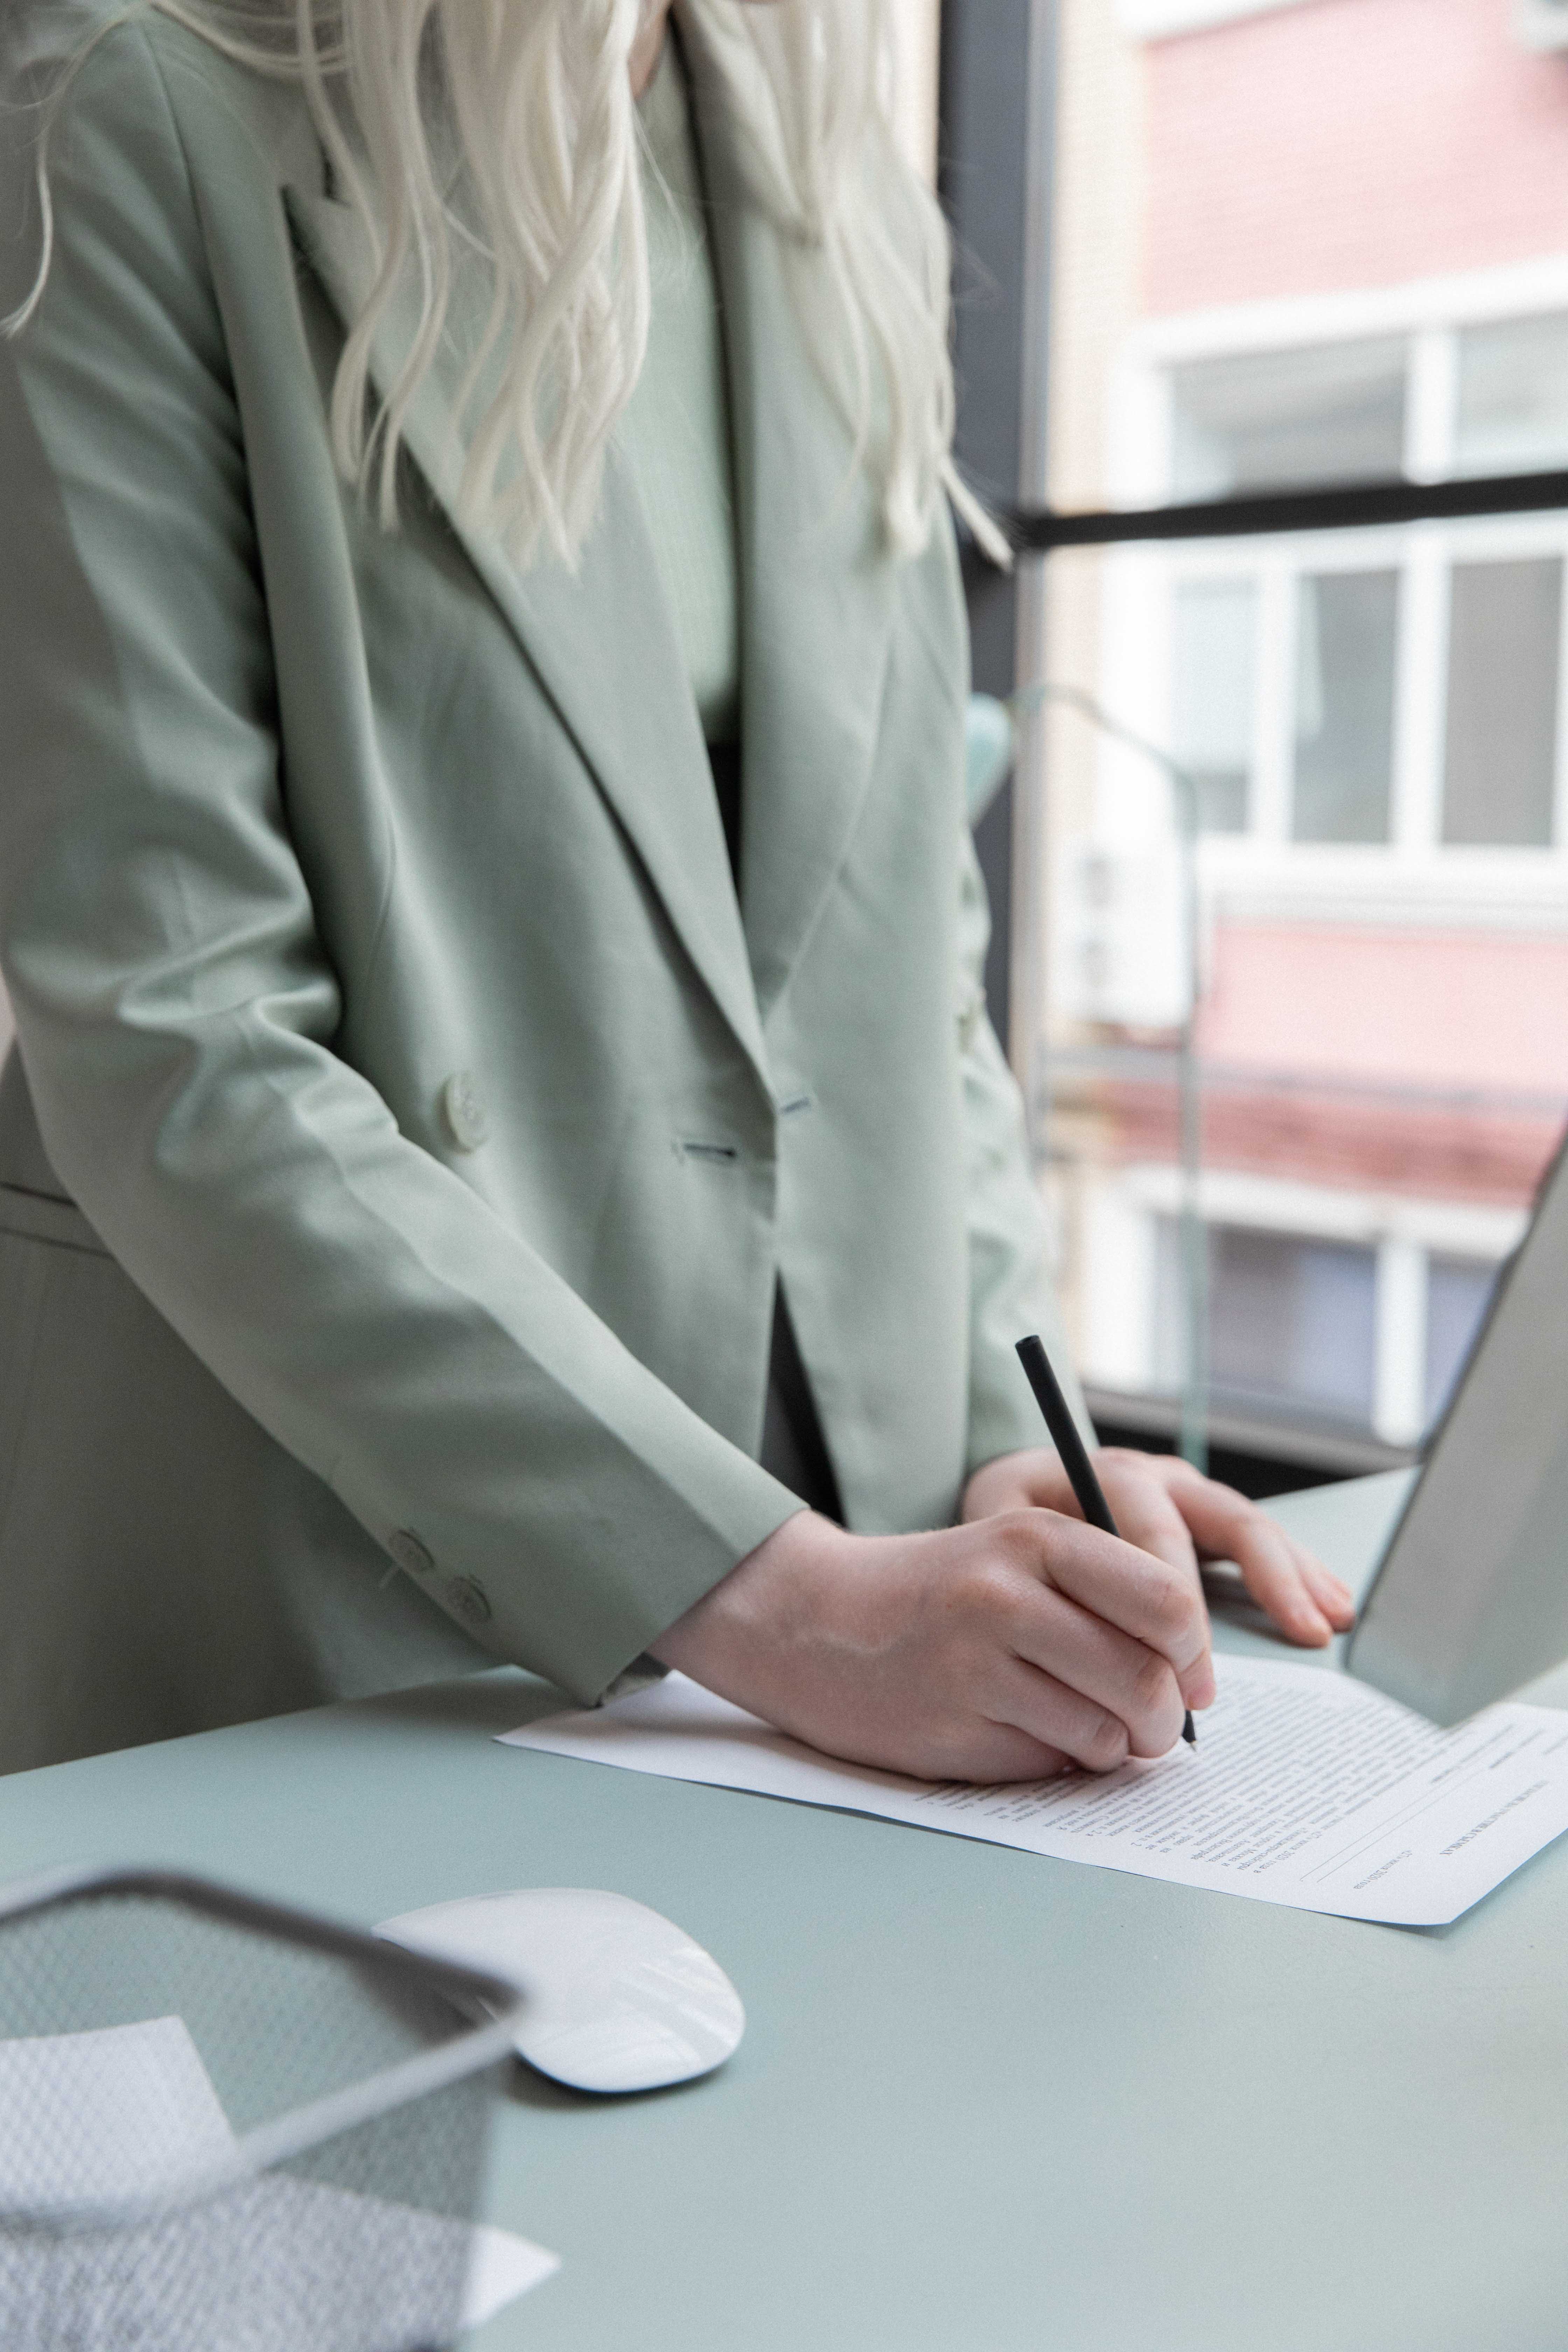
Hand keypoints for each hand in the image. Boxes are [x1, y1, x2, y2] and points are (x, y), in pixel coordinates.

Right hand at [649, 1506, 1214, 1783]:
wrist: (816, 1621)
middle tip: (1152, 1725)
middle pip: (1146, 1680)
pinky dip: (1055, 1760)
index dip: (1195, 1653)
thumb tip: (1195, 1680)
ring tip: (1083, 1726)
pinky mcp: (952, 1730)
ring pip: (1105, 1733)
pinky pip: (1049, 1763)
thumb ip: (1105, 1598)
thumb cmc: (941, 1594)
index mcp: (1035, 1539)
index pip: (1168, 1602)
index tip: (1188, 1675)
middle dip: (1166, 1720)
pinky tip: (1020, 1730)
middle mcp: (1005, 1596)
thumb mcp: (1019, 1556)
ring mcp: (975, 1667)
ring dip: (1113, 1746)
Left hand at [961, 1448, 1354, 1647]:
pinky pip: (1260, 1543)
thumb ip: (1038, 1569)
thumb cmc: (1004, 1530)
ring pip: (1253, 1527)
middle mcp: (1159, 1480)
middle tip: (1298, 1635)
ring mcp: (1189, 1496)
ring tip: (1328, 1620)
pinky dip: (1299, 1574)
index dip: (1180, 1600)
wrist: (1011, 1498)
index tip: (1194, 1662)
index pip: (1159, 1534)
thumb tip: (1079, 1632)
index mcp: (1111, 1477)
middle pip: (1225, 1518)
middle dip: (1266, 1580)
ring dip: (1297, 1574)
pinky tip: (1329, 1606)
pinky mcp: (1207, 1521)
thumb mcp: (1002, 1534)